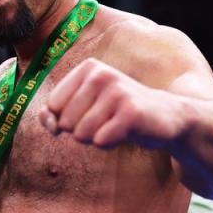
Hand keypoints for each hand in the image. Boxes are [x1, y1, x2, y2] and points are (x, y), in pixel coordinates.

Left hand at [38, 57, 187, 149]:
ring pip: (81, 134)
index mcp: (88, 68)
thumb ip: (54, 113)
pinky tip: (126, 132)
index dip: (65, 120)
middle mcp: (101, 74)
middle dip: (82, 130)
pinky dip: (110, 143)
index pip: (52, 106)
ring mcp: (117, 91)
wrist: (167, 116)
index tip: (88, 113)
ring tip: (116, 125)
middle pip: (65, 122)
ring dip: (97, 138)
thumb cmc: (118, 113)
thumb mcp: (83, 108)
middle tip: (107, 120)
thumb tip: (46, 118)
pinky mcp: (131, 112)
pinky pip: (100, 141)